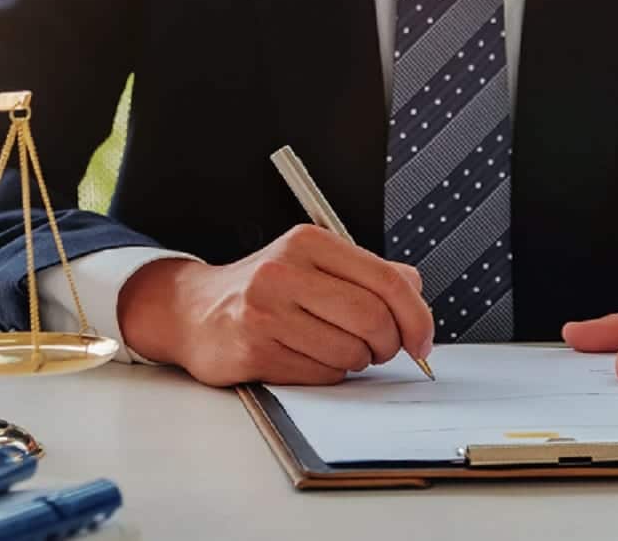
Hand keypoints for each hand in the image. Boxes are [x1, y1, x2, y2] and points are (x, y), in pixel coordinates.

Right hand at [117, 226, 433, 386]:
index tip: (423, 339)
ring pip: (349, 352)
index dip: (416, 316)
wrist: (193, 310)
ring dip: (356, 361)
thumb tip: (417, 293)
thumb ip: (369, 273)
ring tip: (338, 350)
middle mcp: (284, 271)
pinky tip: (310, 358)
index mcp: (309, 242)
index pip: (387, 280)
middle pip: (372, 318)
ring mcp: (265, 311)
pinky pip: (320, 374)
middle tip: (383, 349)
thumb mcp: (316, 264)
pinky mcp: (252, 350)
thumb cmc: (266, 290)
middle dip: (389, 344)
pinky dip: (328, 374)